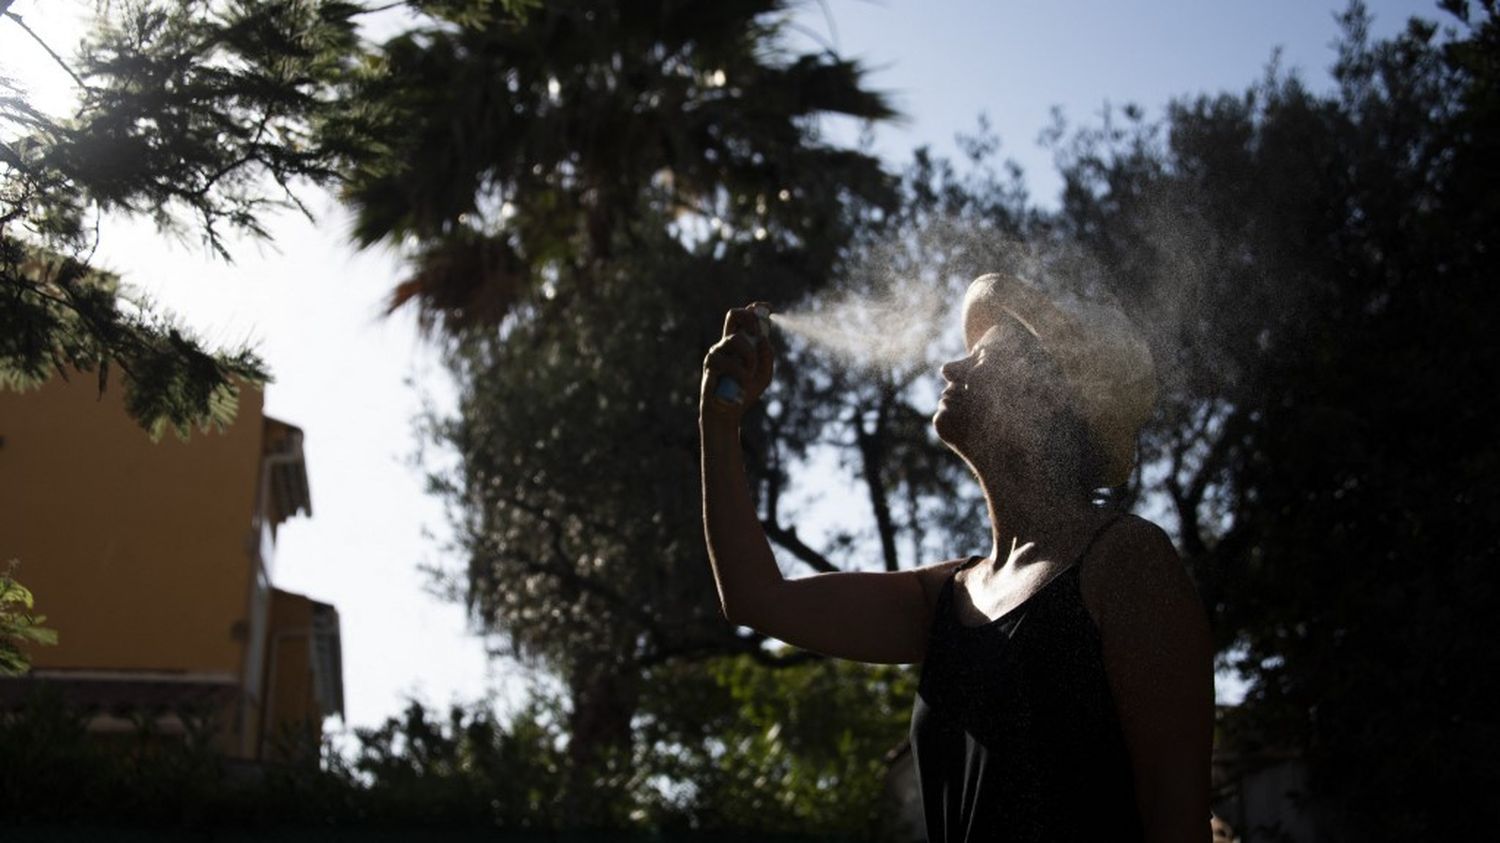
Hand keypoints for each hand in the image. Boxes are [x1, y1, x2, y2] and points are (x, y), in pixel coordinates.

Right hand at [700, 302, 773, 424]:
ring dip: (749, 357)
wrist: (728, 413)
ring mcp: (717, 351)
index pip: (745, 319)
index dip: (757, 309)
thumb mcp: (764, 374)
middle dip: (750, 318)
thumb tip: (764, 339)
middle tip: (758, 334)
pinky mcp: (710, 364)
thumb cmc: (745, 392)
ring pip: (736, 339)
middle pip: (734, 314)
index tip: (769, 307)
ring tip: (750, 374)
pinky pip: (730, 361)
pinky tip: (741, 384)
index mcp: (740, 343)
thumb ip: (767, 356)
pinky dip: (741, 373)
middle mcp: (726, 343)